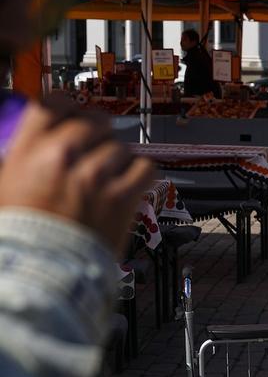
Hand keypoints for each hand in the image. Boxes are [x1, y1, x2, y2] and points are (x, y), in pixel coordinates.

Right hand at [0, 99, 153, 255]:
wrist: (42, 271)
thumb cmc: (22, 236)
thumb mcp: (7, 185)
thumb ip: (26, 158)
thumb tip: (39, 145)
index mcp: (30, 151)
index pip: (53, 105)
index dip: (68, 106)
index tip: (74, 114)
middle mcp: (64, 156)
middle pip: (93, 122)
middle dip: (97, 134)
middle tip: (96, 149)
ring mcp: (96, 176)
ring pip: (120, 146)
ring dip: (117, 159)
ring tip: (108, 177)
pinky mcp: (122, 196)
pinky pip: (144, 167)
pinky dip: (140, 173)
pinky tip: (130, 183)